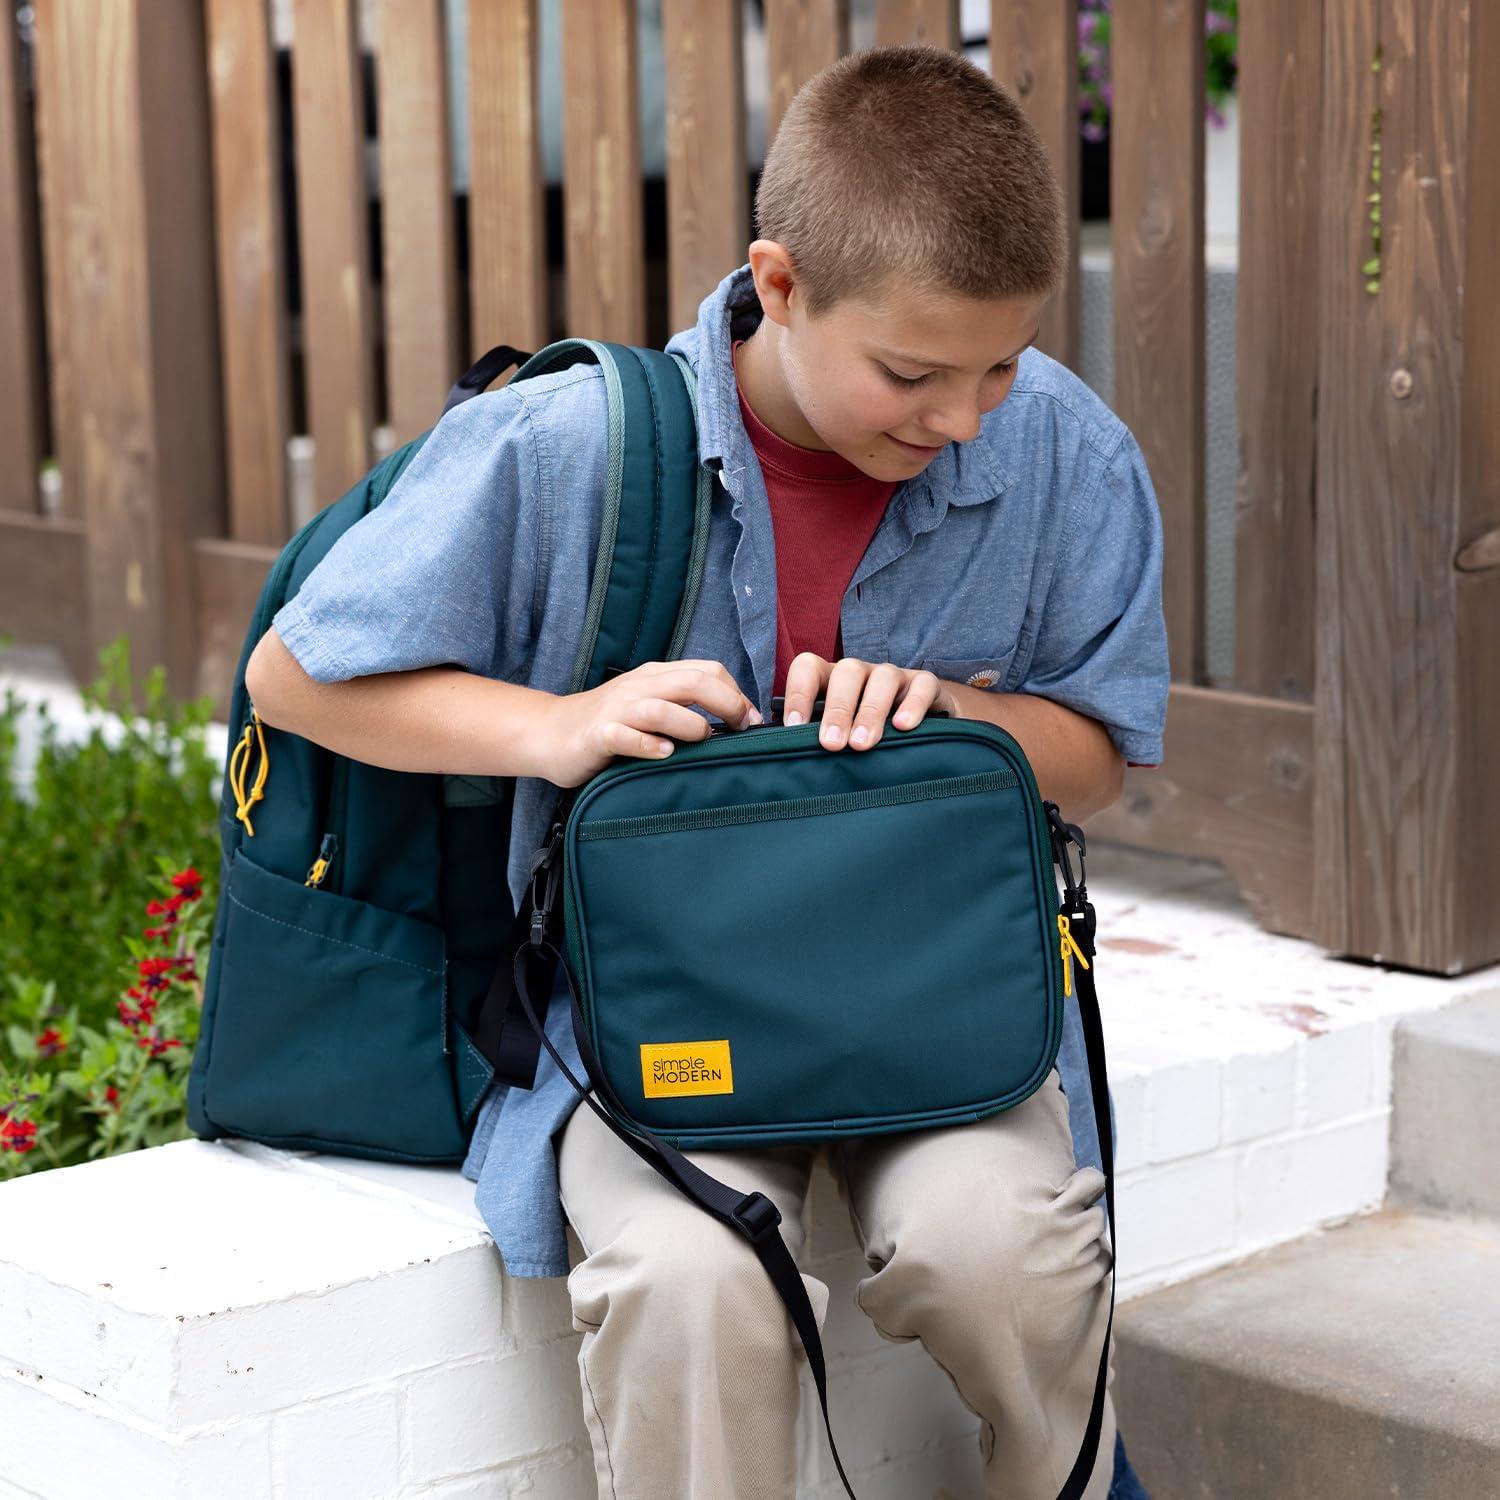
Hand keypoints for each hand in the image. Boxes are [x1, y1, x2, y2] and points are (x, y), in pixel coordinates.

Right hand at [536, 659, 760, 786]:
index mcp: (656, 677)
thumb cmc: (608, 724)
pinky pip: (624, 736)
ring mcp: (616, 710)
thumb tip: (735, 721)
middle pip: (692, 683)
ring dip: (690, 725)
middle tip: (741, 731)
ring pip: (661, 708)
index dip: (737, 693)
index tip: (751, 721)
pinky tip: (663, 755)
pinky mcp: (597, 735)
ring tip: (701, 741)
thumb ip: (684, 706)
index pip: (708, 670)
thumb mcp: (650, 705)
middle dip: (727, 705)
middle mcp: (639, 688)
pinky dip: (648, 745)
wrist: (549, 731)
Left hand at [781, 653, 955, 751]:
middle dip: (837, 710)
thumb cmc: (865, 732)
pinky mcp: (926, 684)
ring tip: (861, 744)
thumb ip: (815, 737)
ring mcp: (895, 676)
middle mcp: (862, 673)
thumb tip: (788, 753)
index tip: (794, 727)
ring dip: (870, 712)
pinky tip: (903, 727)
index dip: (798, 694)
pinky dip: (912, 705)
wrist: (921, 725)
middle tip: (831, 744)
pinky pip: (922, 686)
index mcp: (832, 679)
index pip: (808, 668)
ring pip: (882, 678)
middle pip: (846, 673)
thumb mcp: (838, 732)